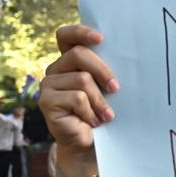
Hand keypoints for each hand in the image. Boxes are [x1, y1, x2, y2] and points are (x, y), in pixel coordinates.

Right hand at [39, 25, 117, 154]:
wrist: (90, 144)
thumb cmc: (103, 113)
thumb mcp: (107, 89)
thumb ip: (107, 72)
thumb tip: (129, 58)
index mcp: (70, 61)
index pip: (66, 36)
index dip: (80, 32)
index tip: (100, 39)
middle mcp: (56, 69)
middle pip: (79, 55)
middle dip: (103, 71)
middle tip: (116, 88)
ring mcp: (48, 85)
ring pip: (81, 79)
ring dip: (100, 100)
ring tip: (106, 115)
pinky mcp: (46, 101)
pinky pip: (77, 98)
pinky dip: (91, 111)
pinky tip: (93, 121)